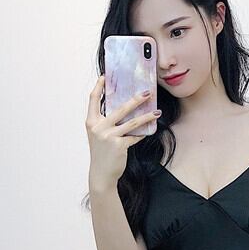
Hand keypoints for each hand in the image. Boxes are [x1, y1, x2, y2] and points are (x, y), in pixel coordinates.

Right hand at [86, 77, 159, 191]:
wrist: (101, 173)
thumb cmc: (102, 152)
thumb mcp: (98, 135)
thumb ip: (106, 122)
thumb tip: (124, 108)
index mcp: (91, 122)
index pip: (93, 100)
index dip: (98, 87)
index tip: (105, 76)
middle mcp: (98, 127)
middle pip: (120, 108)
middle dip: (135, 99)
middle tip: (147, 92)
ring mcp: (108, 136)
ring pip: (132, 122)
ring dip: (147, 116)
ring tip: (157, 111)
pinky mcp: (119, 145)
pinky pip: (135, 136)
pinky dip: (142, 134)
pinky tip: (149, 131)